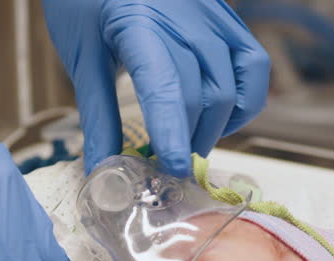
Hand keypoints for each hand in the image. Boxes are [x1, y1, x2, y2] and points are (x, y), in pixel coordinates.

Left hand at [43, 0, 270, 176]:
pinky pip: (252, 63)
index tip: (172, 166)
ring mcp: (212, 12)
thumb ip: (98, 116)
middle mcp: (185, 14)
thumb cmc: (85, 0)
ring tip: (188, 145)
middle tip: (167, 168)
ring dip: (215, 126)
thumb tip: (104, 171)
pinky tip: (218, 119)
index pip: (166, 84)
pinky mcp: (226, 15)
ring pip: (233, 84)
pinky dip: (243, 100)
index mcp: (139, 21)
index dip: (172, 130)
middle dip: (189, 138)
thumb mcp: (82, 57)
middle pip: (204, 92)